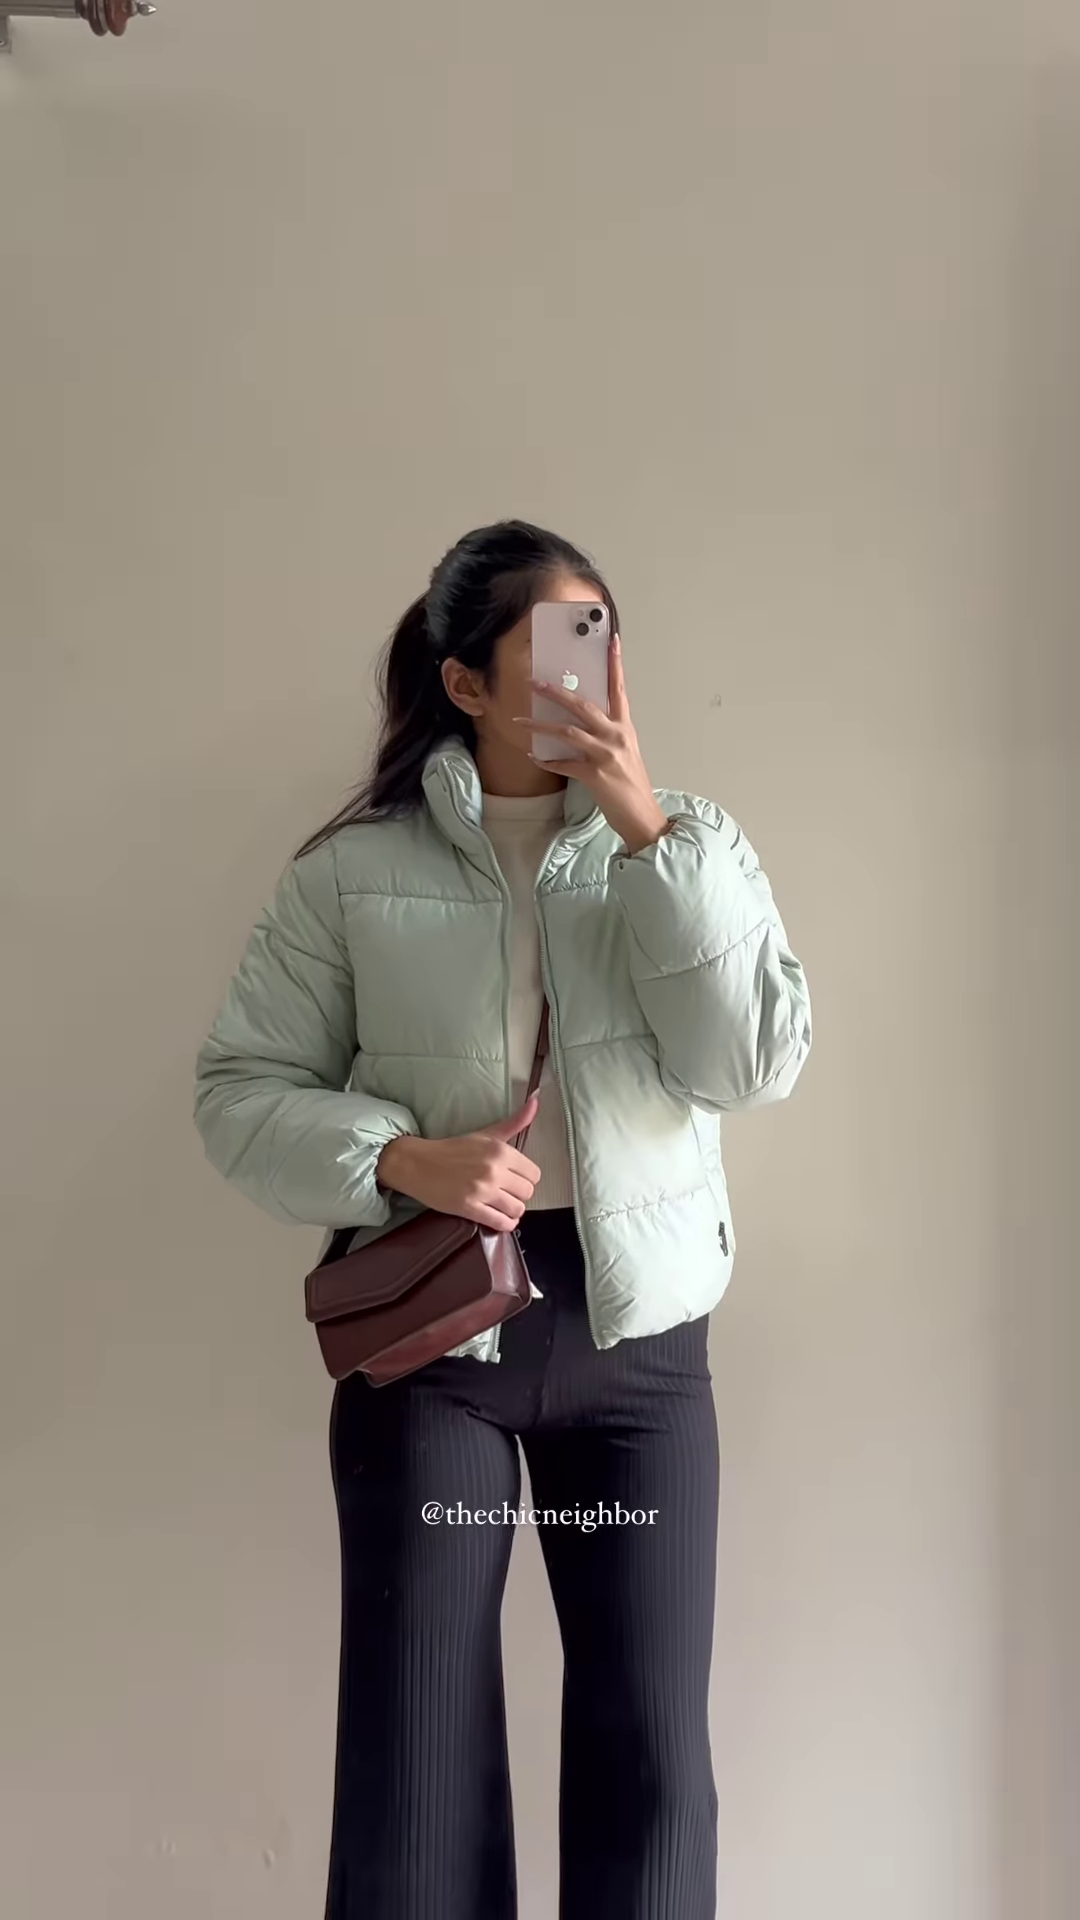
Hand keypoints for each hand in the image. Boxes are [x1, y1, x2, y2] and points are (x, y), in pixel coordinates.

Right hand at [376, 1094, 542, 1232]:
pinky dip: (505, 1224)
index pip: (534, 1174)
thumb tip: (536, 1100)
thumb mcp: (486, 1134)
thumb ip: (515, 1122)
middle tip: (507, 1193)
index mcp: (500, 1150)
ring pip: (517, 1209)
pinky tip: (499, 1218)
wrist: (419, 1163)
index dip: (526, 1178)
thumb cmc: (454, 1149)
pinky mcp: (469, 1208)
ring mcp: (482, 1190)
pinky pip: (500, 1223)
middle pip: (527, 1192)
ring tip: (503, 1206)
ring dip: (512, 1210)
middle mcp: (494, 1170)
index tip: (515, 1179)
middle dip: (519, 1194)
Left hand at [515, 634, 670, 853]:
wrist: (642, 815)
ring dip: (540, 725)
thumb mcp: (624, 752)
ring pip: (568, 731)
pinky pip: (564, 763)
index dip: (616, 664)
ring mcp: (606, 754)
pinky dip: (547, 760)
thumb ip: (606, 735)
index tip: (612, 640)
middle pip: (583, 705)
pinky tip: (535, 756)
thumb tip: (580, 723)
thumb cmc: (631, 784)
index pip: (619, 689)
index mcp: (625, 728)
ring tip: (520, 720)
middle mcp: (617, 736)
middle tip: (535, 683)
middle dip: (556, 692)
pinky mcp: (595, 774)